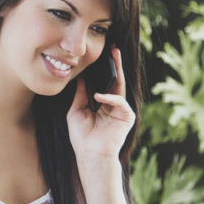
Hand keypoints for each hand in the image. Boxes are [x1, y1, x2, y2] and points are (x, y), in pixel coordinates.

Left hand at [67, 47, 134, 162]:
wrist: (89, 154)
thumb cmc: (81, 137)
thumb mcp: (76, 111)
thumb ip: (80, 95)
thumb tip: (81, 78)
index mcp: (103, 104)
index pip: (105, 83)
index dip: (104, 70)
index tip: (101, 55)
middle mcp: (114, 106)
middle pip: (116, 81)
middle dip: (115, 64)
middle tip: (114, 48)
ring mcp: (121, 111)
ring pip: (120, 87)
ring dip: (117, 72)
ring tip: (113, 57)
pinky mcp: (126, 117)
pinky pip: (120, 102)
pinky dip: (109, 98)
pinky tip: (98, 96)